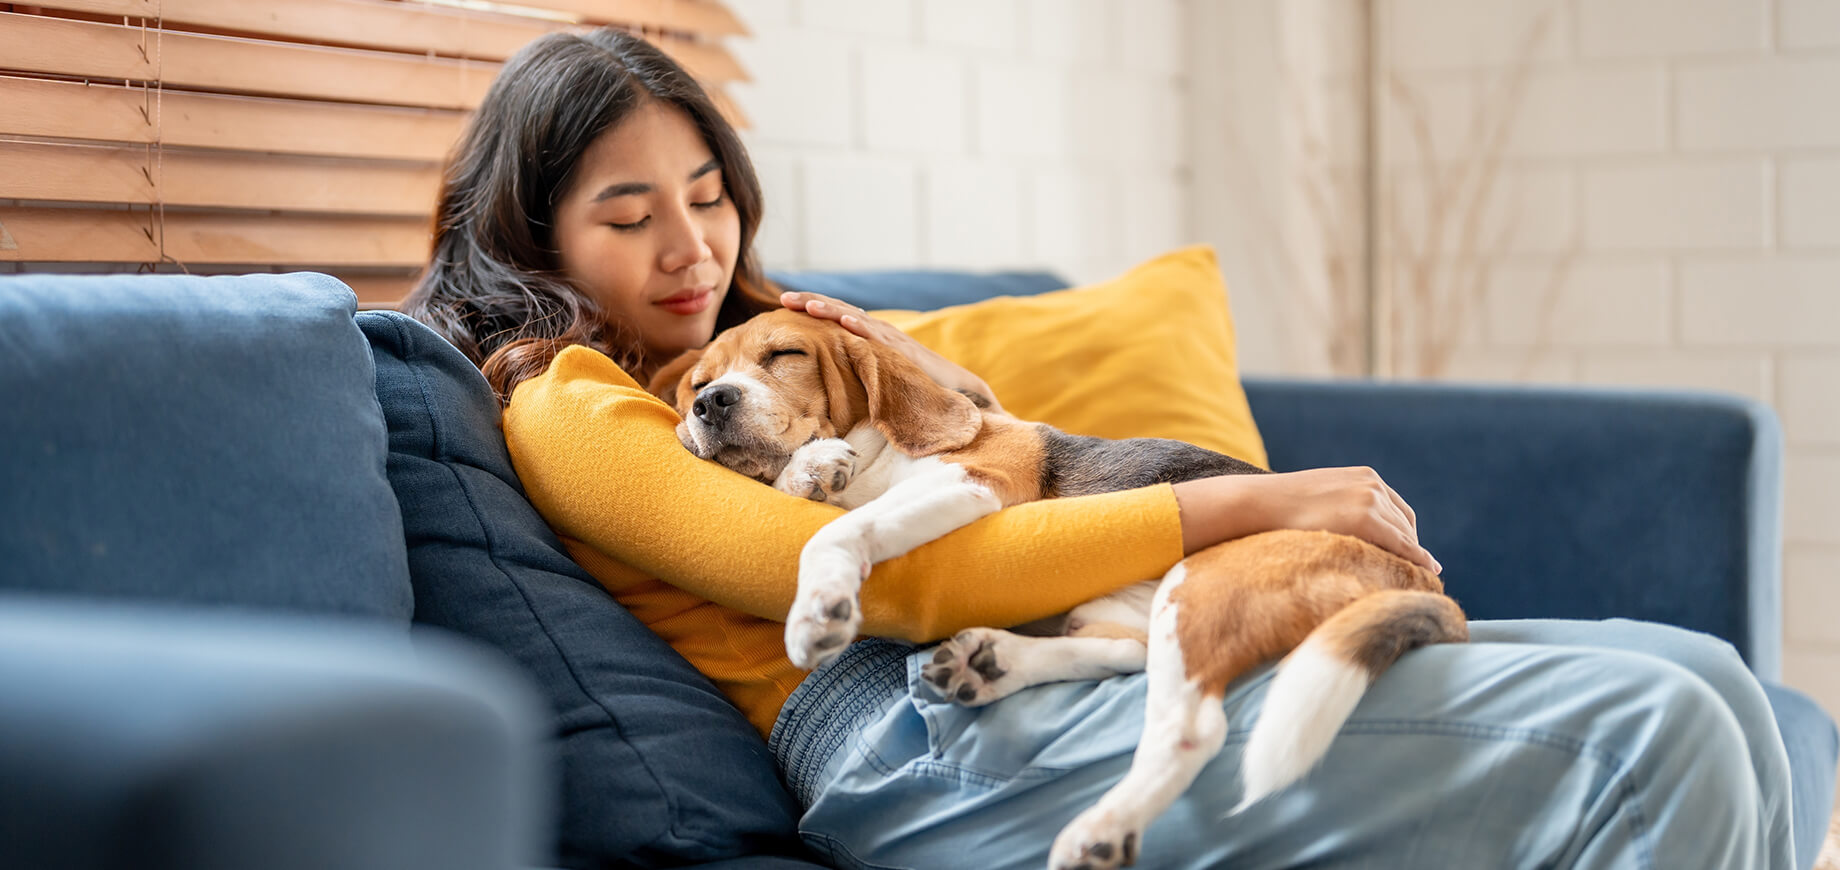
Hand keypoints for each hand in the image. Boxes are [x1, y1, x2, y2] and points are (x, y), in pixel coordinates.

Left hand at [780, 291, 1001, 411]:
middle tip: (784, 298)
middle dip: (813, 302)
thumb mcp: (877, 378)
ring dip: (832, 311)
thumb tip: (826, 387)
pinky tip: (846, 321)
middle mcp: (877, 332)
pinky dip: (862, 328)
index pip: (835, 318)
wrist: (955, 390)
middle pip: (840, 312)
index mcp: (868, 337)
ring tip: (808, 304)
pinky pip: (880, 338)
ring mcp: (891, 340)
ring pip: (857, 320)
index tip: (784, 306)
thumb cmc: (914, 386)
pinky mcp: (904, 351)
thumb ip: (856, 374)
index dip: (811, 310)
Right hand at [1172, 467, 1441, 573]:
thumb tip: (1343, 528)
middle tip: (1415, 571)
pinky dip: (1418, 559)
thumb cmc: (1280, 506)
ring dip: (1412, 556)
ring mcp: (1371, 499)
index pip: (1398, 509)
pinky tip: (1428, 572)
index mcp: (1364, 476)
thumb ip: (1341, 506)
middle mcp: (1373, 485)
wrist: (1259, 503)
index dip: (1406, 533)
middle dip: (1410, 547)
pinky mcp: (1367, 518)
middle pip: (1406, 523)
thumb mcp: (1320, 497)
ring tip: (1419, 578)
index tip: (1410, 553)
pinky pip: (1403, 545)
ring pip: (1406, 536)